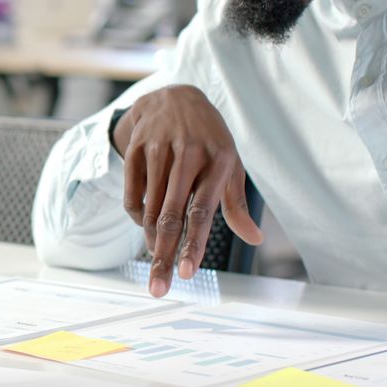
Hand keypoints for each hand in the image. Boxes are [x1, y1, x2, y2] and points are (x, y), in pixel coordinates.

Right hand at [113, 85, 263, 296]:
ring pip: (148, 209)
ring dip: (151, 240)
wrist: (174, 97)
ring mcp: (158, 150)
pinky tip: (146, 225)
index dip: (193, 244)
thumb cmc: (209, 139)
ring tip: (156, 258)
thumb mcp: (230, 164)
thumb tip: (255, 238)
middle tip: (158, 289)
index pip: (202, 211)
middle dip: (163, 255)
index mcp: (218, 160)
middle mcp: (187, 154)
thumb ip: (236, 204)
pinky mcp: (136, 149)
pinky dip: (137, 217)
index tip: (186, 273)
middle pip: (170, 215)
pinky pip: (131, 196)